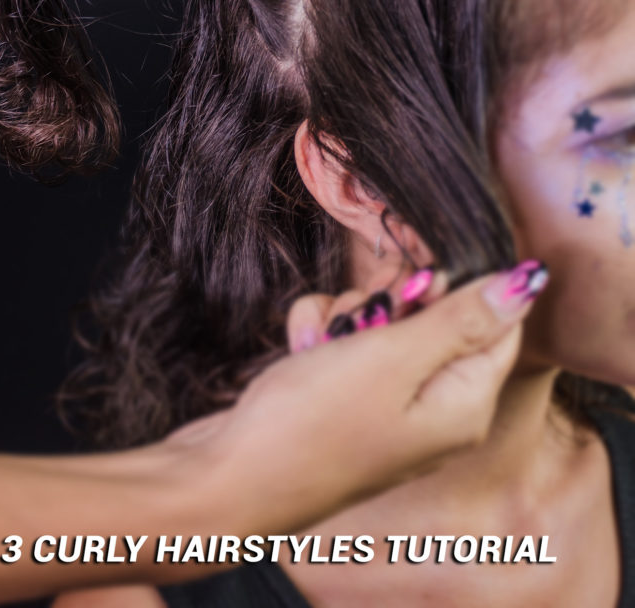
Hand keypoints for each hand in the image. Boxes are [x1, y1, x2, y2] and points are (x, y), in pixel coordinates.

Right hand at [186, 260, 547, 536]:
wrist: (227, 478)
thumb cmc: (312, 422)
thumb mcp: (392, 358)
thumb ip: (461, 318)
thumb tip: (530, 281)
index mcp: (464, 403)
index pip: (496, 322)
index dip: (457, 285)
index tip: (414, 278)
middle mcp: (434, 406)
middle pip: (435, 315)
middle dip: (391, 298)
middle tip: (365, 312)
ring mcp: (387, 403)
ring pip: (384, 319)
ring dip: (348, 311)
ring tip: (324, 338)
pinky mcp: (346, 397)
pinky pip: (348, 339)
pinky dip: (323, 331)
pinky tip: (302, 347)